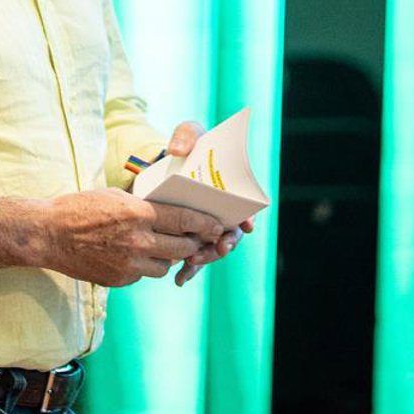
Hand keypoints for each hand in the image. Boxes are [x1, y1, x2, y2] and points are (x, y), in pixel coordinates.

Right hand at [0, 189, 223, 286]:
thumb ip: (145, 205)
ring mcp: (129, 264)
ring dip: (166, 256)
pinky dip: (143, 266)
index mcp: (138, 214)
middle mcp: (138, 241)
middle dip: (192, 242)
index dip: (205, 223)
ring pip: (165, 265)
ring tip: (157, 245)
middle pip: (182, 247)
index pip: (184, 218)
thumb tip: (171, 209)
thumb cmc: (79, 208)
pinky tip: (131, 255)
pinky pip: (144, 274)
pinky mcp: (120, 280)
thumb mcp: (116, 196)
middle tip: (195, 238)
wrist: (48, 235)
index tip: (217, 224)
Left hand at [161, 119, 251, 285]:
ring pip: (213, 248)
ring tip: (194, 264)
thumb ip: (186, 135)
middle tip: (220, 248)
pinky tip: (181, 279)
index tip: (246, 225)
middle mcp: (223, 210)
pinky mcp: (190, 234)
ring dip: (206, 258)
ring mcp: (207, 224)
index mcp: (231, 189)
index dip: (248, 218)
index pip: (246, 207)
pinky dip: (190, 268)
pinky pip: (193, 255)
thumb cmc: (187, 146)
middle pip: (231, 233)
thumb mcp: (189, 133)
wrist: (165, 162)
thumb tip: (179, 150)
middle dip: (227, 243)